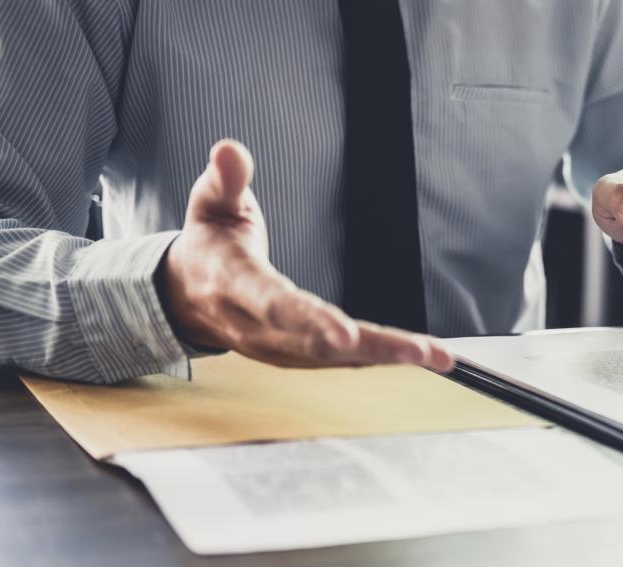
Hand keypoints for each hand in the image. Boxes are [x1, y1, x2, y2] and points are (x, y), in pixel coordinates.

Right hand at [157, 139, 452, 371]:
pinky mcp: (296, 356)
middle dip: (373, 348)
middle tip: (420, 351)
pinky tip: (419, 356)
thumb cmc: (210, 242)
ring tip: (436, 356)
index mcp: (235, 285)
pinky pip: (342, 361)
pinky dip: (380, 359)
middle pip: (318, 344)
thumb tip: (229, 149)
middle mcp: (257, 326)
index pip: (274, 305)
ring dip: (388, 357)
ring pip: (337, 359)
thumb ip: (225, 179)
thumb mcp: (210, 203)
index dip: (310, 320)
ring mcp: (277, 347)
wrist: (186, 294)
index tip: (345, 334)